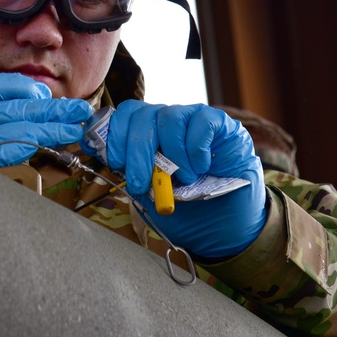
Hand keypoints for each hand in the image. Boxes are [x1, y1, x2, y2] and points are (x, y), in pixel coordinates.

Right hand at [0, 72, 91, 167]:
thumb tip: (34, 103)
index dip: (23, 88)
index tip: (47, 96)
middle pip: (12, 107)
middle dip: (51, 109)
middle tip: (79, 110)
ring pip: (13, 128)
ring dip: (48, 128)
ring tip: (73, 130)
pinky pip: (1, 152)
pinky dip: (26, 147)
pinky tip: (46, 146)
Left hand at [103, 101, 266, 257]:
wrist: (227, 222)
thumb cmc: (187, 207)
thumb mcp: (152, 195)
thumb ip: (133, 175)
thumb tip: (109, 159)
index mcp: (147, 134)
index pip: (125, 115)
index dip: (114, 135)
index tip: (115, 163)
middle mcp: (167, 120)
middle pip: (142, 116)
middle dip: (136, 151)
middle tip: (141, 182)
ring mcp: (193, 118)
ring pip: (170, 117)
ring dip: (171, 153)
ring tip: (184, 178)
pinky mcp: (219, 122)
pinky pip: (201, 122)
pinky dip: (196, 149)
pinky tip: (202, 167)